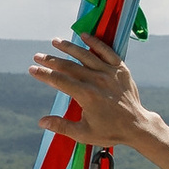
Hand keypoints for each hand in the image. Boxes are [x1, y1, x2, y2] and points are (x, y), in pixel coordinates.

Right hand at [32, 36, 148, 149]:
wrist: (136, 125)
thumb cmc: (109, 131)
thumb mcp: (83, 133)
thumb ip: (61, 126)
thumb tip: (41, 121)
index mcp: (86, 96)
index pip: (59, 81)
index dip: (44, 74)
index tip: (32, 69)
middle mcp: (97, 81)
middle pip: (69, 66)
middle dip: (51, 60)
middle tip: (37, 56)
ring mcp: (110, 73)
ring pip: (85, 55)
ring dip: (69, 47)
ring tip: (55, 42)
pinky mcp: (121, 69)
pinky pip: (107, 51)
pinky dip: (95, 42)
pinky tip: (83, 35)